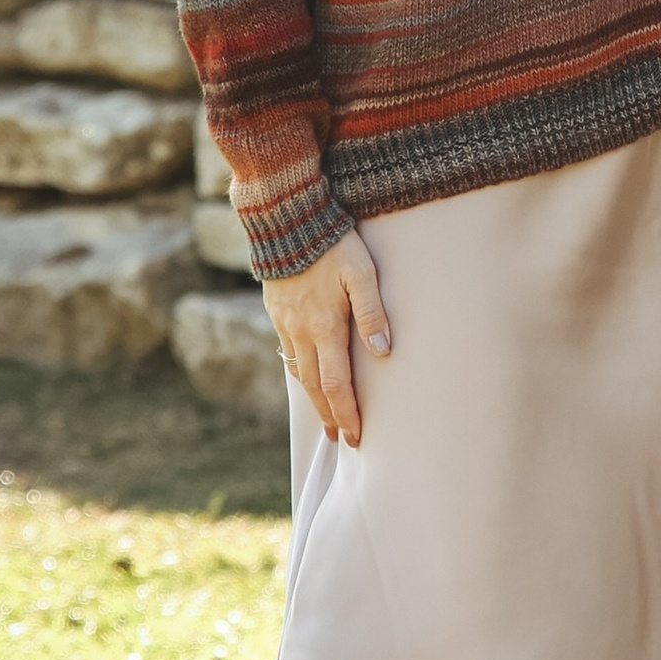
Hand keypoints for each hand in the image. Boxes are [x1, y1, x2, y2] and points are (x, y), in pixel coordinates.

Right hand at [264, 228, 391, 448]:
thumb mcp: (362, 273)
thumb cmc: (333, 244)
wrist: (286, 220)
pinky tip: (306, 378)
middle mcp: (301, 332)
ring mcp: (286, 324)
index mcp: (324, 327)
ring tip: (325, 417)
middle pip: (315, 386)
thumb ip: (373, 313)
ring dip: (313, 399)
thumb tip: (383, 353)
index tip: (356, 436)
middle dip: (330, 415)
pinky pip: (288, 352)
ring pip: (298, 373)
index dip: (347, 412)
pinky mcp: (277, 313)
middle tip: (342, 439)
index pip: (336, 383)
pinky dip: (298, 373)